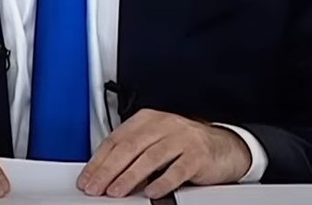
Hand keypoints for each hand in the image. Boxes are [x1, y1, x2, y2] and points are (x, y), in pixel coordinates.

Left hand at [76, 109, 251, 199]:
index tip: (87, 178)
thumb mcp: (155, 143)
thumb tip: (104, 174)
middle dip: (109, 169)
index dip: (99, 160)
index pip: (117, 139)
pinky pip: (178, 169)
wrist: (224, 147)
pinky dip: (163, 181)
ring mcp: (182, 138)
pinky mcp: (198, 154)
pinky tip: (151, 192)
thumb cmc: (184, 146)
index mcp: (148, 120)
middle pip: (130, 146)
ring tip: (117, 191)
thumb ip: (132, 154)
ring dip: (130, 176)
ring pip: (151, 157)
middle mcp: (164, 125)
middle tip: (97, 187)